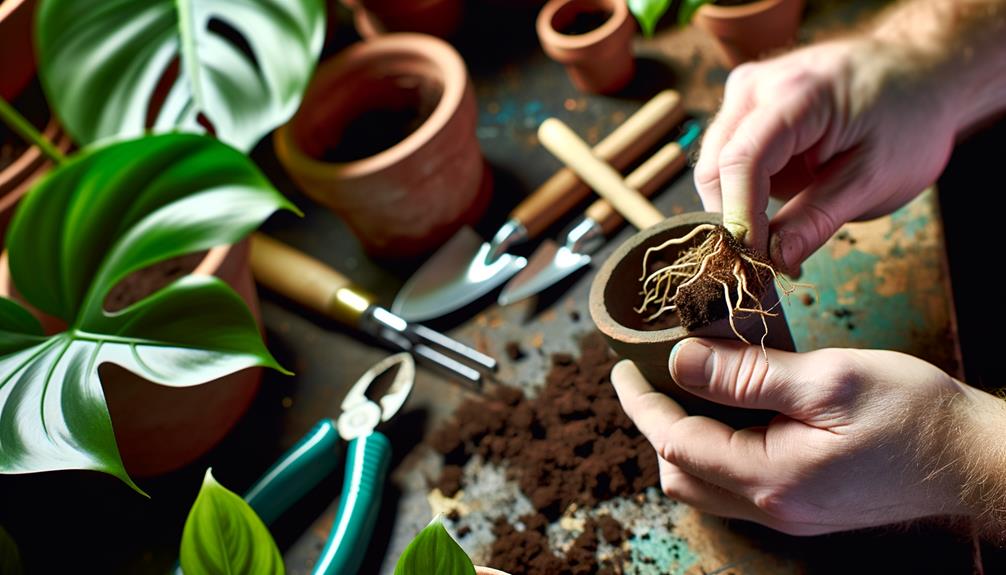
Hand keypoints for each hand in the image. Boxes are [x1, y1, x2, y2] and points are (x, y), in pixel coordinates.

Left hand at [610, 338, 1001, 534]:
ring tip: (685, 389)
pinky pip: (735, 485)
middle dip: (656, 424)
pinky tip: (727, 413)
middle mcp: (773, 507)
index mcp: (773, 478)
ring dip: (683, 438)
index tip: (623, 368)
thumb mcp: (829, 379)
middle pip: (681, 472)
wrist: (973, 458)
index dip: (641, 403)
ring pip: (705, 484)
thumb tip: (681, 361)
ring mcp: (788, 513)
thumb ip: (749, 373)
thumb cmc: (914, 414)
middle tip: (651, 376)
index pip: (676, 442)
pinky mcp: (803, 506)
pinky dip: (716, 449)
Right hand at [694, 37, 959, 272]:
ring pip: (715, 167)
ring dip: (735, 209)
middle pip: (716, 166)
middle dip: (733, 220)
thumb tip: (773, 260)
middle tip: (765, 265)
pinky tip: (773, 214)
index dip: (740, 219)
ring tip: (775, 242)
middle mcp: (757, 85)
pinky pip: (727, 159)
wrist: (920, 74)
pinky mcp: (744, 107)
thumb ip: (817, 220)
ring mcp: (746, 92)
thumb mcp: (874, 179)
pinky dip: (742, 194)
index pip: (741, 161)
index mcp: (796, 93)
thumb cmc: (908, 120)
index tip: (755, 265)